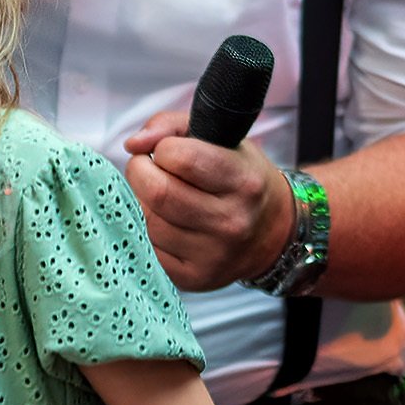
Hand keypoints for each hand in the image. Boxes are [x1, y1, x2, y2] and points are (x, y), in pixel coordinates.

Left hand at [123, 110, 294, 290]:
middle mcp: (231, 222)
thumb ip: (171, 126)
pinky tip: (166, 222)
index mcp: (243, 181)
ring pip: (147, 220)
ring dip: (143, 202)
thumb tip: (133, 144)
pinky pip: (148, 247)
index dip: (162, 149)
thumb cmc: (238, 178)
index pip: (180, 158)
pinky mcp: (192, 277)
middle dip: (140, 172)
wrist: (271, 234)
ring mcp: (212, 255)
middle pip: (157, 191)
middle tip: (149, 169)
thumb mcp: (220, 139)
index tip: (167, 151)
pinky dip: (147, 230)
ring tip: (162, 196)